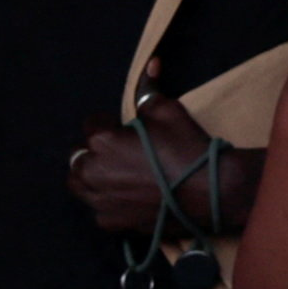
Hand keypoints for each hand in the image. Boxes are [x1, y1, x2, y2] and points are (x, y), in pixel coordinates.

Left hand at [68, 101, 230, 237]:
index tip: (121, 129)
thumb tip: (150, 65)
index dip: (106, 124)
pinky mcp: (112, 223)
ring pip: (82, 186)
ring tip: (117, 173)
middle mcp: (92, 173)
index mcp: (102, 142)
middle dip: (93, 152)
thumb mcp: (167, 111)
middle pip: (78, 158)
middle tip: (118, 152)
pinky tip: (127, 196)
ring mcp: (100, 202)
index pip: (91, 125)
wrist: (209, 191)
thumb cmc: (187, 147)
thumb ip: (148, 94)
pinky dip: (108, 201)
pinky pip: (98, 209)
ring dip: (93, 177)